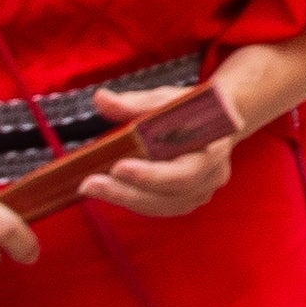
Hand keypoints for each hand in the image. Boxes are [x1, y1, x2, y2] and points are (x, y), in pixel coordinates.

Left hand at [84, 81, 235, 217]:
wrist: (216, 122)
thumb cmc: (190, 109)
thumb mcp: (165, 99)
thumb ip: (134, 103)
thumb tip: (101, 99)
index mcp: (214, 148)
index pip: (184, 172)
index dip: (151, 175)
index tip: (118, 167)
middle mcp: (212, 175)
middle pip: (169, 195)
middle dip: (126, 192)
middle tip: (89, 184)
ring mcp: (202, 192)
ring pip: (162, 206)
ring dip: (125, 199)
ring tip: (92, 187)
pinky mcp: (188, 200)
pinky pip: (159, 207)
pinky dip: (133, 201)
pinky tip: (109, 191)